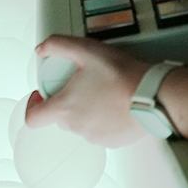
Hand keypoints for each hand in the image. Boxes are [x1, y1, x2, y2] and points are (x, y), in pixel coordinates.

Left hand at [25, 35, 151, 147]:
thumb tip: (41, 49)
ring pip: (81, 123)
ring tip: (104, 92)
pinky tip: (116, 105)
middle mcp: (76, 127)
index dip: (32, 106)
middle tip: (82, 84)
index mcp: (64, 108)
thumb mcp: (86, 49)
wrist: (154, 96)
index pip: (32, 118)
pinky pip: (100, 131)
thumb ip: (58, 45)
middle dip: (66, 101)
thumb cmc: (121, 75)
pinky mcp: (112, 142)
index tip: (40, 95)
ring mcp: (94, 137)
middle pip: (60, 116)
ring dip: (86, 110)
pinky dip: (104, 120)